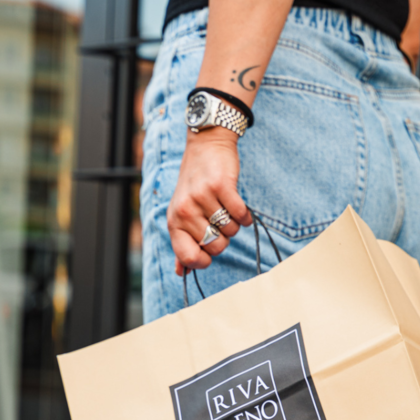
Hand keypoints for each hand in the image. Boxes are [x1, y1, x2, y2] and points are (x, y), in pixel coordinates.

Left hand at [166, 127, 251, 273]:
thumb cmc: (195, 185)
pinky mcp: (221, 186)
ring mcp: (202, 198)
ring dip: (235, 224)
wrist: (205, 147)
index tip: (209, 250)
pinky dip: (245, 216)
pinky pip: (241, 215)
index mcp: (174, 221)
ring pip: (231, 232)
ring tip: (226, 208)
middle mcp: (185, 210)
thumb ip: (182, 243)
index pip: (188, 257)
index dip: (204, 261)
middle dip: (224, 239)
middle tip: (218, 221)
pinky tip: (240, 208)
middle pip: (216, 247)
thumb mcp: (182, 213)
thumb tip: (181, 272)